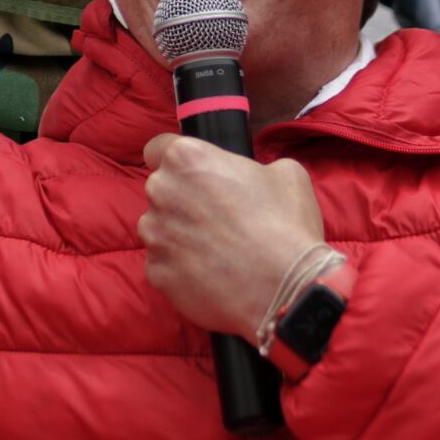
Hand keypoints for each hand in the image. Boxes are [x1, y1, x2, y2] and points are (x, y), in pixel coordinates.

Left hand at [138, 134, 326, 338]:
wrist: (283, 289)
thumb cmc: (286, 226)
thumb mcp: (286, 174)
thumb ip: (256, 167)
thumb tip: (252, 176)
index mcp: (186, 159)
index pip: (157, 149)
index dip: (177, 164)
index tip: (192, 177)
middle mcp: (160, 191)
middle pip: (162, 191)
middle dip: (182, 202)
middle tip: (218, 219)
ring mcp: (154, 234)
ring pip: (159, 229)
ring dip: (179, 236)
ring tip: (218, 251)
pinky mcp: (155, 271)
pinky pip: (163, 264)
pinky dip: (181, 269)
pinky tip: (211, 274)